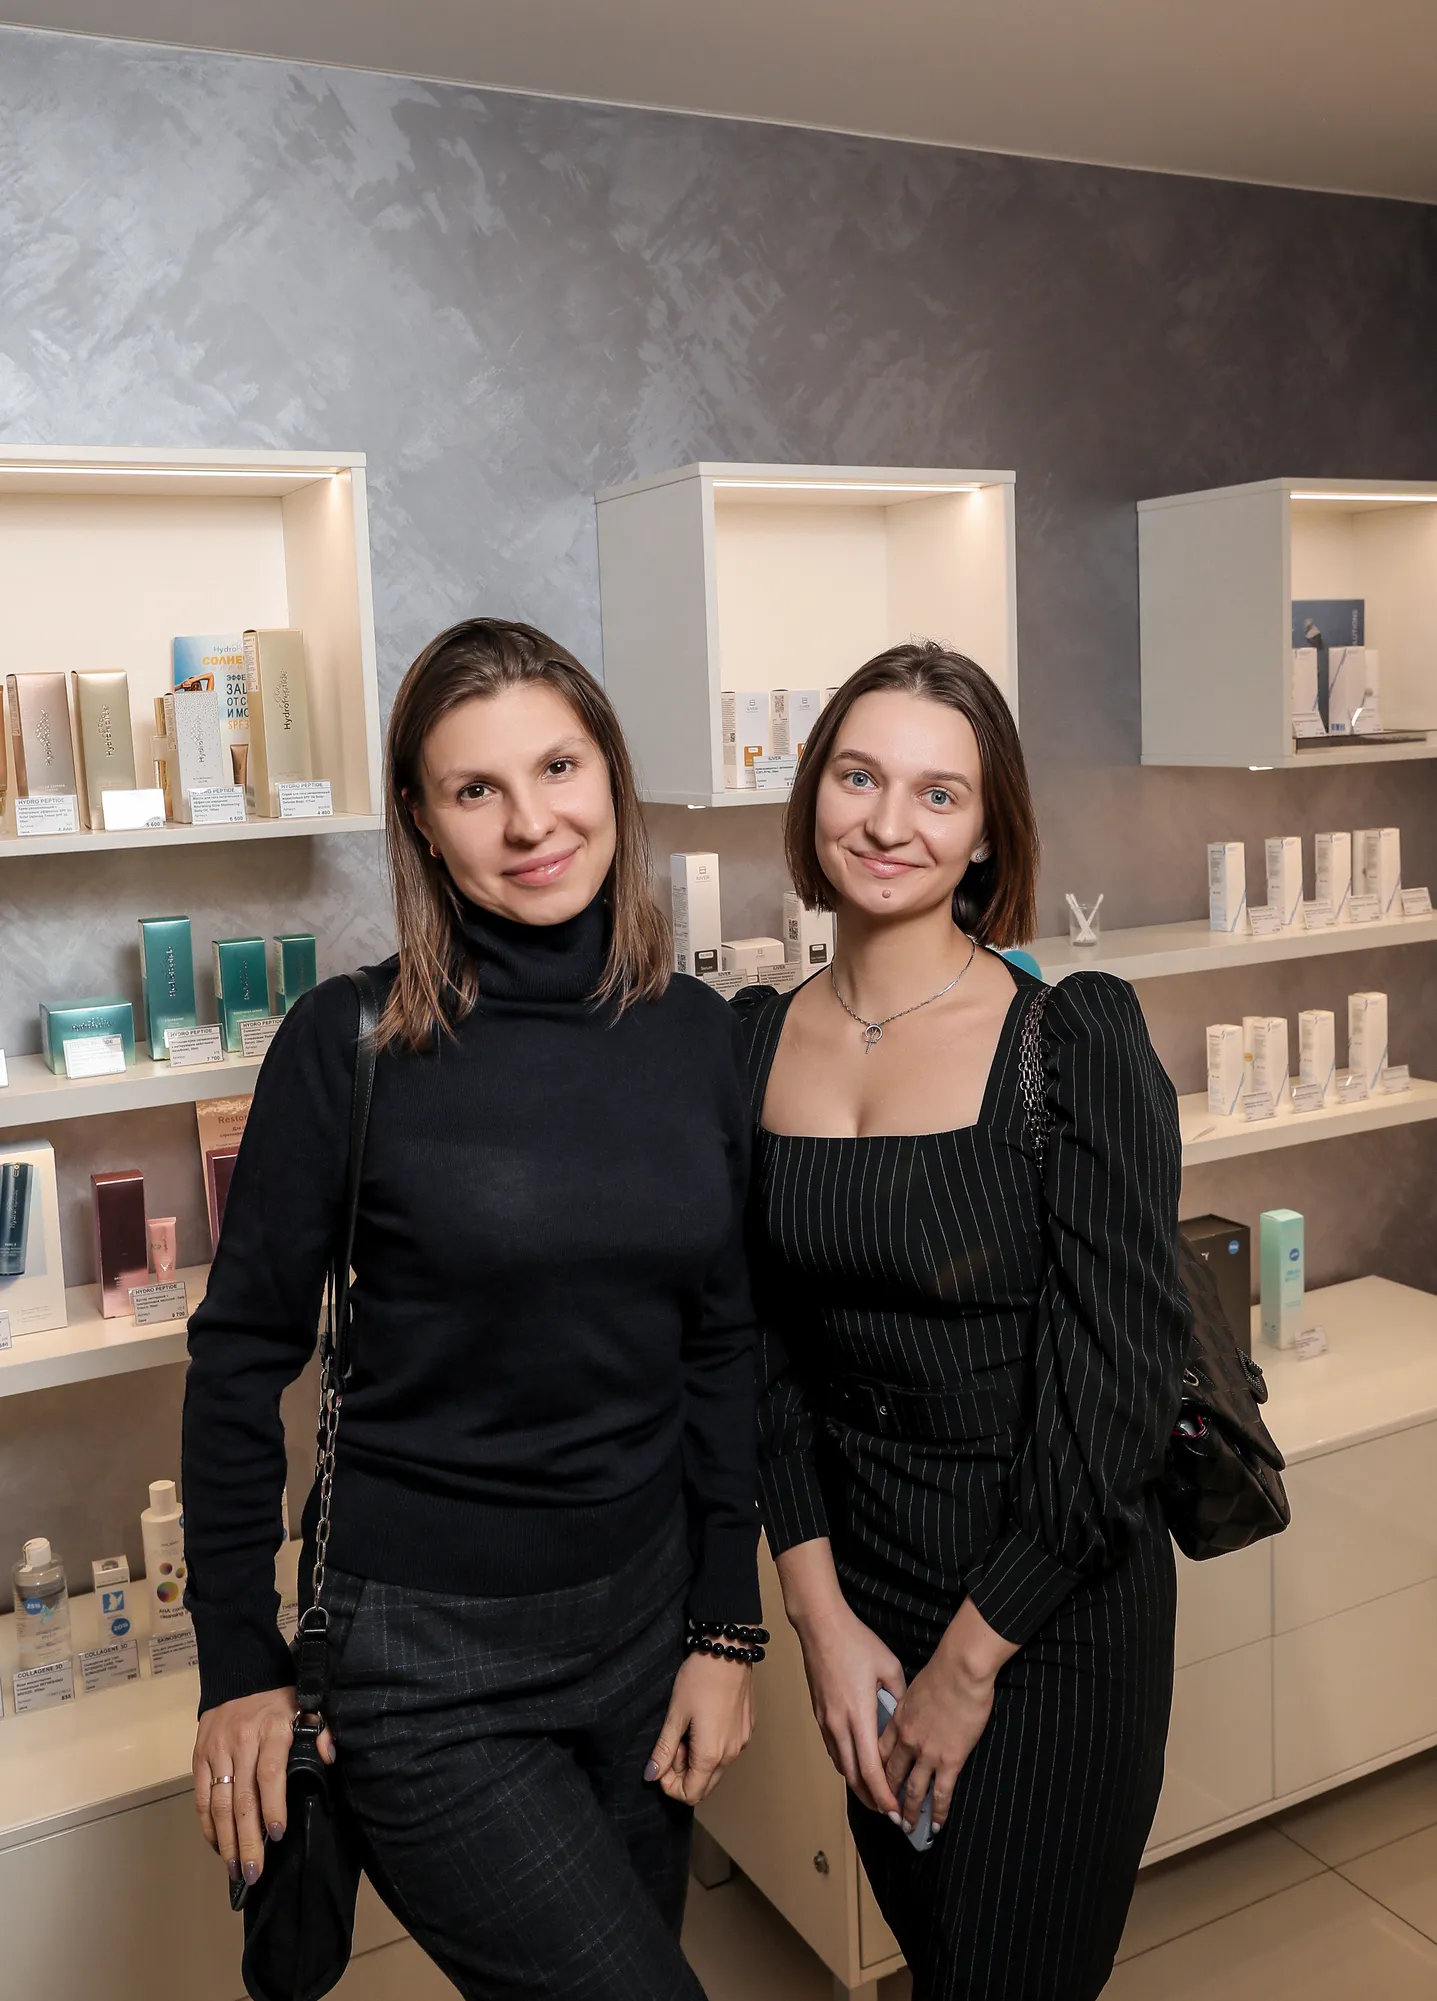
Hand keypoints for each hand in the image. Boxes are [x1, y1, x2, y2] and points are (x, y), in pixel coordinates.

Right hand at [193, 1687, 333, 1886]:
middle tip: (254, 1872)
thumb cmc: (280, 1697)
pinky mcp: (199, 1757)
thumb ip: (321, 1730)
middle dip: (248, 1839)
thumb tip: (329, 1757)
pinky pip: (202, 1797)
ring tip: (236, 1869)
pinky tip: (219, 1845)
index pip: (270, 1773)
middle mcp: (241, 1742)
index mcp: (272, 1730)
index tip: (277, 1834)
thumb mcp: (309, 1704)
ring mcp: (216, 1750)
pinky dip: (208, 1825)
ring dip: (226, 1840)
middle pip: (242, 1798)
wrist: (240, 1671)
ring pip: (219, 1803)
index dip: (273, 1805)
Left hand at [646, 1651, 752, 1804]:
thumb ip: (663, 1749)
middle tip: (672, 1746)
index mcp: (711, 1754)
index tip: (661, 1763)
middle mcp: (731, 1755)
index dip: (671, 1786)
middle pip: (705, 1786)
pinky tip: (704, 1723)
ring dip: (698, 1761)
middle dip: (684, 1775)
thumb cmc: (700, 1679)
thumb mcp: (675, 1714)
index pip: (691, 1794)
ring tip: (687, 1731)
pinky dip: (712, 1748)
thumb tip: (651, 1775)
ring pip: (717, 1769)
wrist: (728, 1650)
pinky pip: (728, 1752)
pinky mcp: (747, 1730)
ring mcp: (742, 1743)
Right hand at [791, 1596, 907, 1816]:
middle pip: (854, 1777)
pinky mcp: (819, 1714)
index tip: (895, 1809)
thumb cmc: (856, 1642)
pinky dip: (847, 1765)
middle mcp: (839, 1724)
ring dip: (858, 1785)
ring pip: (841, 1765)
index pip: (871, 1769)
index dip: (883, 1795)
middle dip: (871, 1800)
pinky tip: (857, 1766)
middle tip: (888, 1813)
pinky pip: (833, 1749)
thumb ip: (900, 1697)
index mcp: (859, 1716)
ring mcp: (825, 1720)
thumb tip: (908, 1717)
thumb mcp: (889, 1667)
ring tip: (875, 1796)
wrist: (820, 1626)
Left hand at [880, 1599, 1018, 1833]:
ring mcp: (927, 1752)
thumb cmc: (942, 1670)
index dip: (875, 1771)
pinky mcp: (950, 1759)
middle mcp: (907, 1740)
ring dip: (909, 1812)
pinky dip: (937, 1812)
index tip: (873, 1783)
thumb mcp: (913, 1686)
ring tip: (907, 1827)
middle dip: (887, 1797)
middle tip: (887, 1813)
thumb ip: (907, 1705)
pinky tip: (936, 1825)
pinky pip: (941, 1793)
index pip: (879, 1752)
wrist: (961, 1669)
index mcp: (897, 1720)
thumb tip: (909, 1714)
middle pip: (891, 1775)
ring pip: (913, 1790)